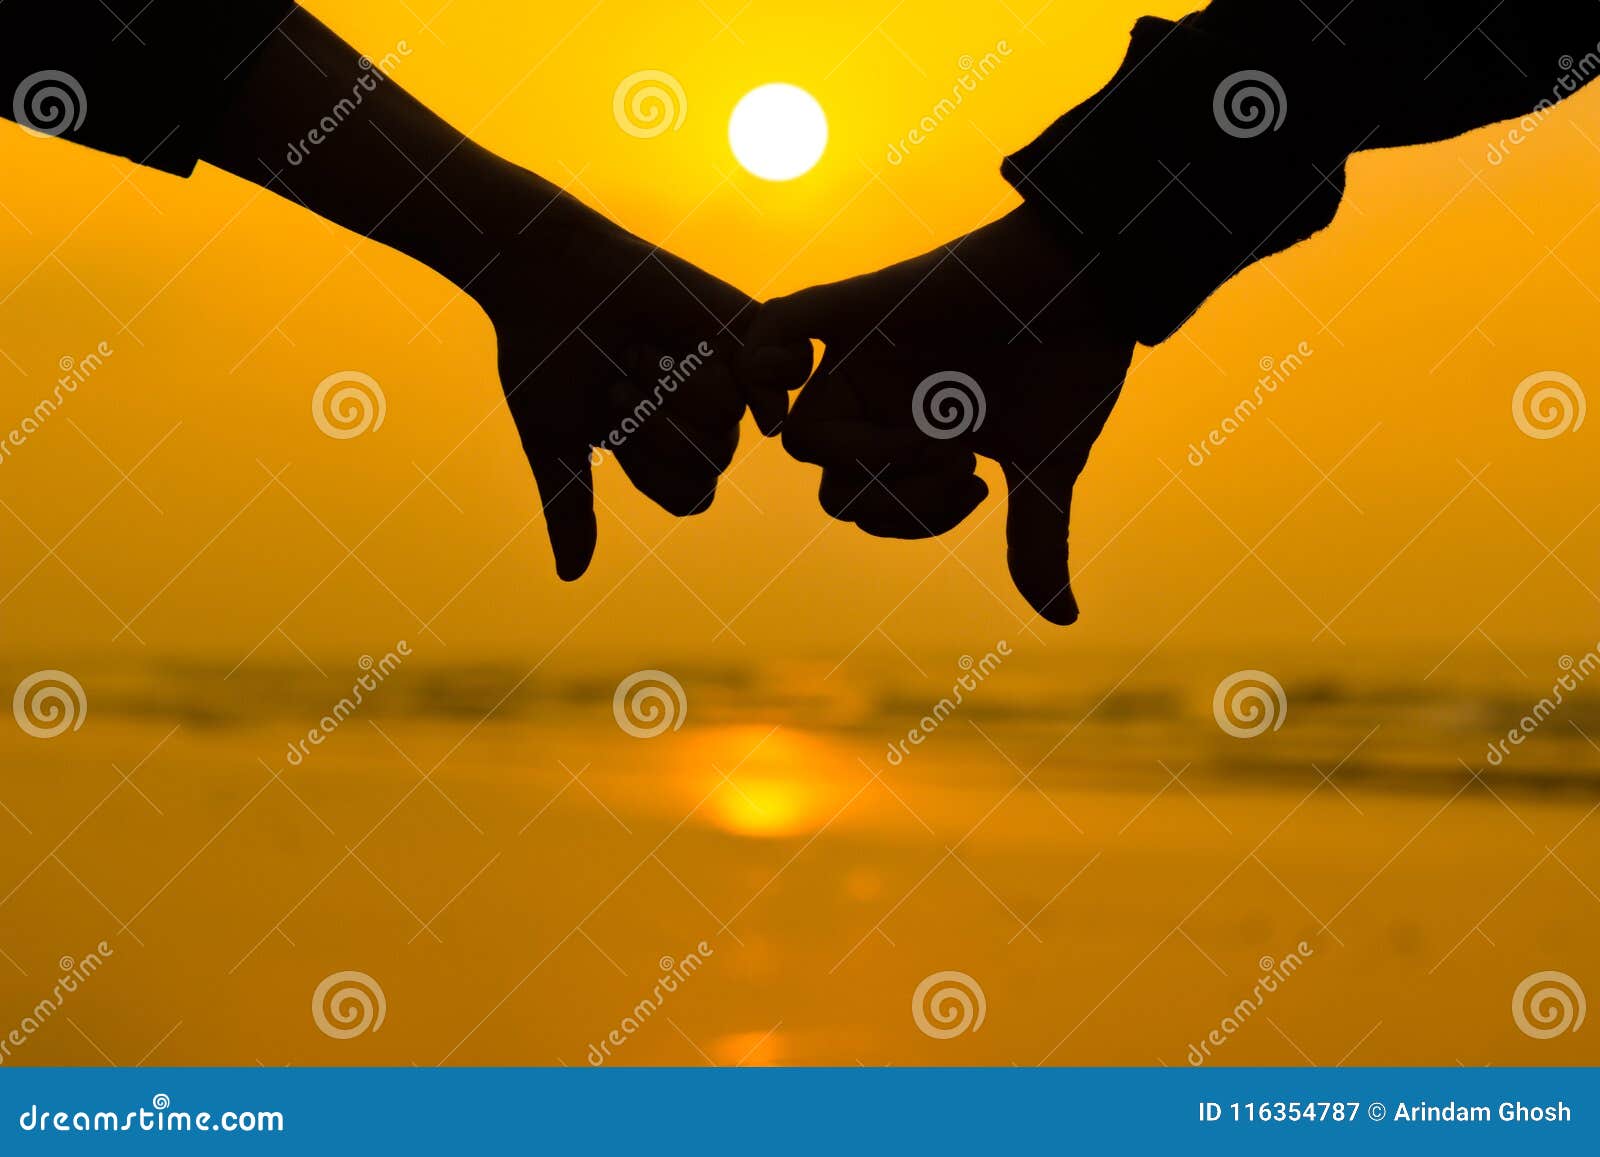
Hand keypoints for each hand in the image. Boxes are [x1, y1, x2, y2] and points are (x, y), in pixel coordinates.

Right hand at [472, 184, 809, 579]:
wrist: (550, 273)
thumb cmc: (545, 358)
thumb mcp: (554, 442)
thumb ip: (571, 508)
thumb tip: (571, 578)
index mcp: (665, 450)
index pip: (689, 496)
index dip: (649, 467)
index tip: (605, 426)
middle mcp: (703, 419)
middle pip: (712, 461)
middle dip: (653, 421)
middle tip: (619, 375)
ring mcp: (728, 374)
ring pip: (730, 420)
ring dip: (671, 383)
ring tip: (645, 346)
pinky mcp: (745, 327)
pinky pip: (784, 370)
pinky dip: (769, 368)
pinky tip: (727, 354)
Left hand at [749, 203, 1134, 623]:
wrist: (1097, 280)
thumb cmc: (1074, 365)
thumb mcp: (1048, 467)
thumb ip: (1035, 539)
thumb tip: (1064, 620)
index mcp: (908, 437)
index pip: (863, 509)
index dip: (911, 520)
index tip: (979, 481)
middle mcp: (874, 400)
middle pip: (828, 484)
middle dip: (895, 496)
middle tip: (963, 460)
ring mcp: (859, 356)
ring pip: (802, 436)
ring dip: (870, 455)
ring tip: (941, 436)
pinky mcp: (857, 306)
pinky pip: (773, 330)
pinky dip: (762, 363)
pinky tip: (798, 379)